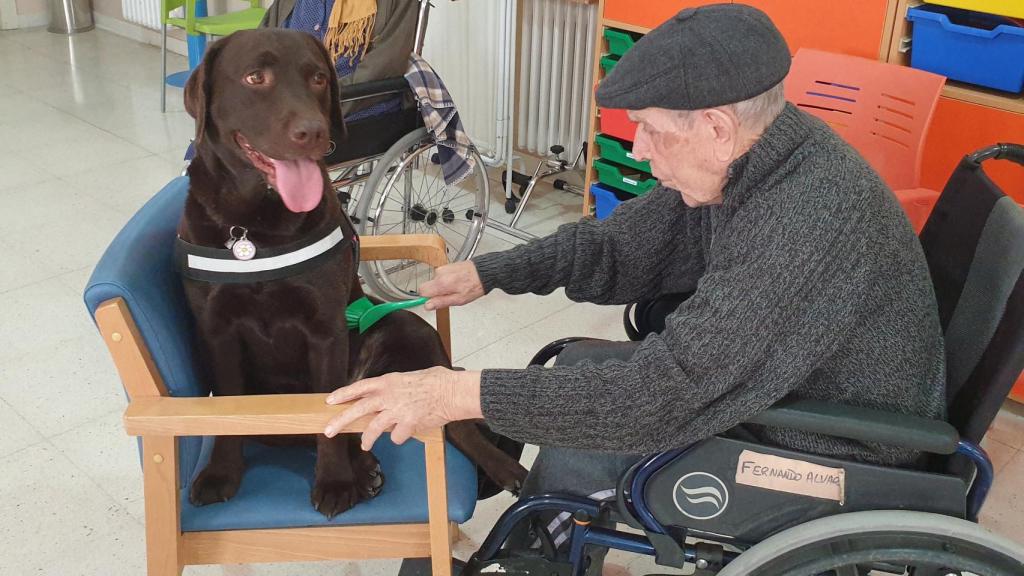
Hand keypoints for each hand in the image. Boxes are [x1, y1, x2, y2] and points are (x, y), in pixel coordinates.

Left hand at [324, 367, 482, 449]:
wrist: (452, 392)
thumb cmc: (436, 381)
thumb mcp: (409, 378)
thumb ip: (394, 389)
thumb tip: (386, 399)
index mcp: (388, 382)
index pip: (359, 388)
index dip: (343, 394)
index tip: (330, 400)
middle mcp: (388, 396)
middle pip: (358, 410)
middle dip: (340, 421)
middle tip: (328, 430)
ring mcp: (396, 412)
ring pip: (373, 429)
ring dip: (368, 439)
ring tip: (364, 445)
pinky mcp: (406, 425)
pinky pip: (397, 437)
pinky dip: (401, 437)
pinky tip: (409, 431)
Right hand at [419, 261, 484, 310]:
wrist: (484, 271)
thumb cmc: (475, 286)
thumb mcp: (459, 300)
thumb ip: (441, 302)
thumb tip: (428, 306)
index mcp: (441, 283)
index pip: (422, 291)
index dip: (426, 298)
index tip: (432, 302)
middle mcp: (440, 273)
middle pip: (428, 286)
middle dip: (435, 292)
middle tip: (449, 296)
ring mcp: (443, 268)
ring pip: (435, 281)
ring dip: (443, 286)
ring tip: (457, 288)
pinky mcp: (447, 265)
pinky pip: (441, 276)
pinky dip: (447, 280)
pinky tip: (458, 282)